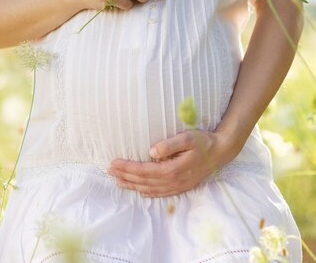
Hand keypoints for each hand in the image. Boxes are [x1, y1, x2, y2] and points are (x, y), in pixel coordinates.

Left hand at [107, 130, 231, 197]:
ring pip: (150, 189)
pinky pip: (160, 193)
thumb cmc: (203, 142)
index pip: (143, 170)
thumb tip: (151, 151)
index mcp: (173, 169)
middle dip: (125, 176)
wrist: (221, 152)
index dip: (127, 167)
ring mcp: (178, 186)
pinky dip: (147, 192)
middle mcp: (174, 181)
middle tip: (109, 171)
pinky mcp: (182, 186)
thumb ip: (169, 145)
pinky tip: (140, 191)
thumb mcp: (188, 138)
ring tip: (118, 181)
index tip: (113, 162)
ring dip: (132, 185)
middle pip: (143, 181)